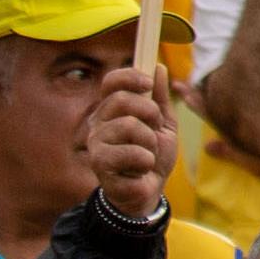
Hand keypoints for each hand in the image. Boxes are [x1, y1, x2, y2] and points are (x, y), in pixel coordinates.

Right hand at [74, 50, 173, 217]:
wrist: (150, 191)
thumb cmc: (152, 155)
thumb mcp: (163, 124)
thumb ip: (160, 98)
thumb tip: (158, 67)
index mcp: (111, 111)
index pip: (111, 82)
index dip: (130, 76)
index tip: (148, 83)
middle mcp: (98, 125)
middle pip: (122, 100)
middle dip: (149, 113)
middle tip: (154, 129)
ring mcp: (96, 146)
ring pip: (130, 126)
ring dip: (150, 142)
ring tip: (147, 155)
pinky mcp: (101, 167)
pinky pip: (134, 154)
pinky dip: (147, 162)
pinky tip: (140, 171)